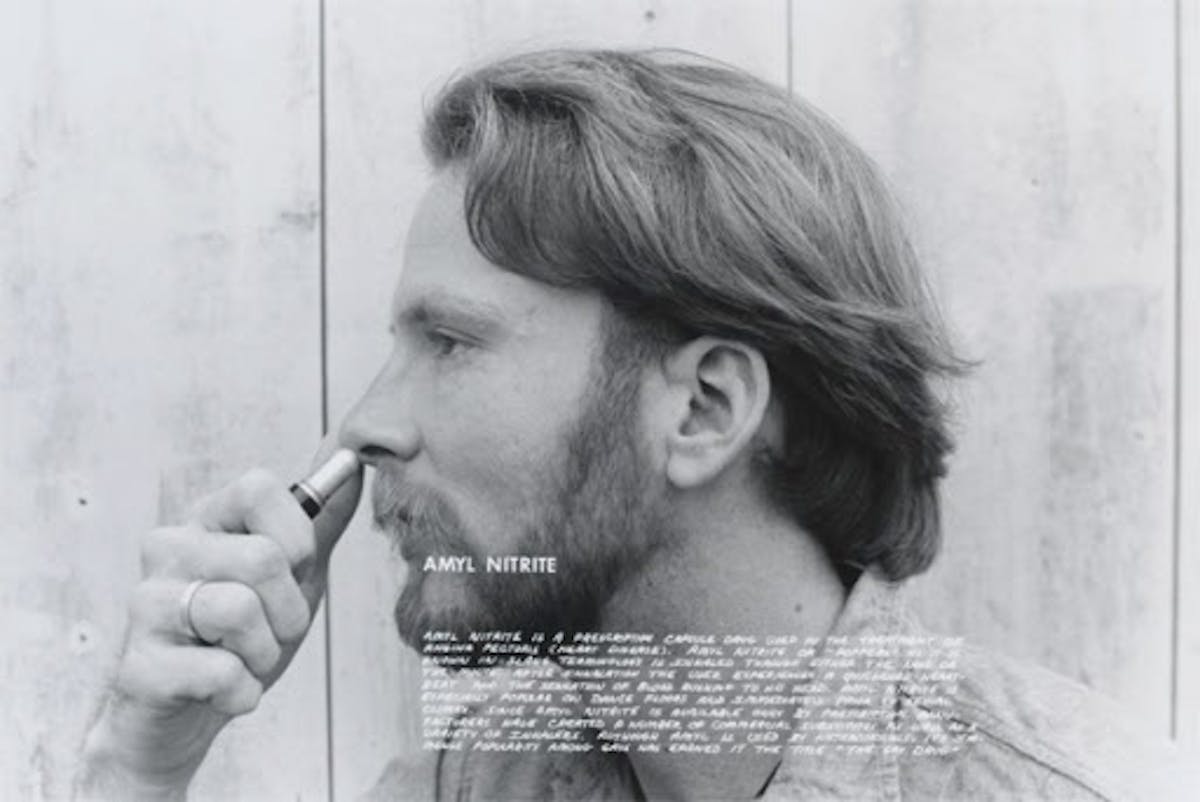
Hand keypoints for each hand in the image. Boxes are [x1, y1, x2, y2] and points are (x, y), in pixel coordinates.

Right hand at [76, 440, 361, 799]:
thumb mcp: (292, 574)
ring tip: (241, 659)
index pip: (257, 487)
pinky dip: (241, 693)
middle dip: (288, 611)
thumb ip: (321, 520)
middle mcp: (167, 550)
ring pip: (240, 611)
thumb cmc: (240, 636)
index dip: (295, 538)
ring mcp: (145, 605)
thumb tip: (353, 462)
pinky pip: (222, 673)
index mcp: (205, 520)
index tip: (289, 573)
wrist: (184, 716)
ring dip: (265, 653)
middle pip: (263, 557)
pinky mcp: (138, 666)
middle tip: (266, 631)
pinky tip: (220, 692)